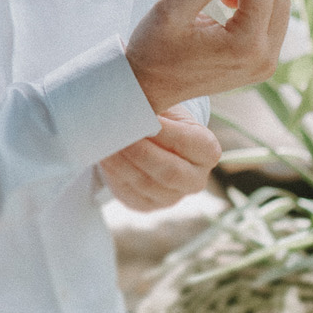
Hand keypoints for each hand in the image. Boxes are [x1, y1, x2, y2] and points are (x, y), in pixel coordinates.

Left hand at [100, 114, 221, 211]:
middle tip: (119, 132)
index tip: (140, 115)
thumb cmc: (164, 120)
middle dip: (140, 151)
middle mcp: (195, 180)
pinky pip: (129, 192)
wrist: (156, 142)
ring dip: (122, 162)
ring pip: (145, 184)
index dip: (163, 130)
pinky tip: (105, 156)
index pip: (188, 142)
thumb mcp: (168, 109)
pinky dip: (114, 173)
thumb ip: (156, 108)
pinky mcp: (147, 205)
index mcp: (208, 152)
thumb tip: (134, 108)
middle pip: (170, 171)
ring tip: (106, 141)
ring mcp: (172, 197)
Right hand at [125, 0, 292, 113]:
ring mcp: (266, 63)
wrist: (148, 89)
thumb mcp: (173, 8)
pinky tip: (227, 0)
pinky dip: (255, 1)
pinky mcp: (262, 63)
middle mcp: (264, 58)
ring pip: (280, 3)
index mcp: (244, 46)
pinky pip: (273, 19)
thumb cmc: (153, 50)